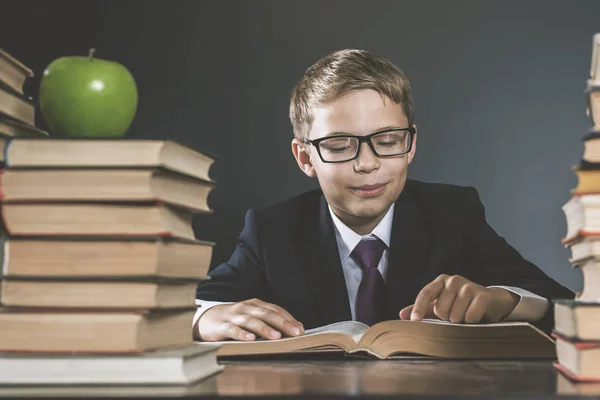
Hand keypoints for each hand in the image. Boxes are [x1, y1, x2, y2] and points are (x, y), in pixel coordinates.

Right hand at [195, 298, 303, 341]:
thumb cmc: (234, 319)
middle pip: (266, 314)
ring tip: (276, 336)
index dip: (288, 318)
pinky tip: (250, 339)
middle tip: (295, 332)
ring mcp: (233, 316)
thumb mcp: (252, 317)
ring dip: (264, 328)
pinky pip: (232, 329)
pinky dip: (241, 333)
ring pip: (251, 321)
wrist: (207, 319)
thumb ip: (269, 321)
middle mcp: (245, 308)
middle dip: (282, 323)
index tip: (300, 329)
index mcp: (255, 305)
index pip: (275, 310)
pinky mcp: (221, 325)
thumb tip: (293, 328)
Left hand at [399, 274, 518, 323]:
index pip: (425, 294)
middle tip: (455, 315)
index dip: (418, 307)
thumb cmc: (460, 303)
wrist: (490, 301)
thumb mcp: (441, 304)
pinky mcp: (482, 295)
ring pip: (455, 315)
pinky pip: (470, 317)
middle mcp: (453, 280)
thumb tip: (402, 315)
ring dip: (460, 321)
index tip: (414, 320)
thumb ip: (422, 308)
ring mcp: (468, 286)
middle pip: (440, 310)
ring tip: (466, 315)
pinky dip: (471, 322)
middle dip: (447, 318)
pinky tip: (476, 317)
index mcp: (441, 281)